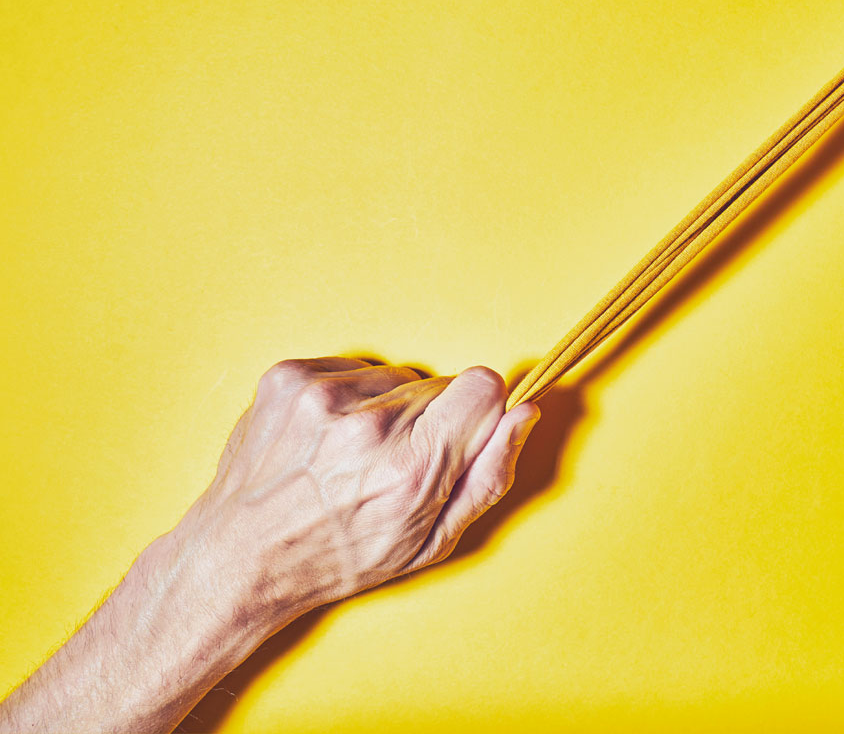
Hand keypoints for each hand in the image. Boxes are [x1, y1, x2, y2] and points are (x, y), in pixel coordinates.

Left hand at [177, 357, 538, 628]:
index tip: (455, 437)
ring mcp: (321, 397)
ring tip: (350, 456)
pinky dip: (345, 397)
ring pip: (394, 376)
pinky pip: (350, 367)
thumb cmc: (336, 558)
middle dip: (426, 419)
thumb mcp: (429, 543)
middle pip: (438, 385)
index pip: (482, 385)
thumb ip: (489, 475)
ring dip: (384, 407)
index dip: (476, 412)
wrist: (235, 558)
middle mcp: (366, 427)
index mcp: (409, 470)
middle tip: (389, 465)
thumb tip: (525, 413)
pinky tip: (323, 440)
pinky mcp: (288, 377)